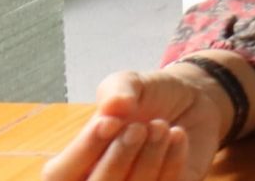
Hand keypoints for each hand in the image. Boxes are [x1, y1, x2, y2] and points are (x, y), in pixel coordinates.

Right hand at [40, 65, 234, 180]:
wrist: (195, 100)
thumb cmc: (149, 95)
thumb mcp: (129, 82)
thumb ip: (116, 90)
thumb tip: (114, 106)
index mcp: (77, 162)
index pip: (60, 174)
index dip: (84, 150)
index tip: (110, 122)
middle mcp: (99, 179)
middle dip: (118, 158)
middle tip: (139, 128)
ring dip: (148, 158)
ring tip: (161, 126)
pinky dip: (172, 162)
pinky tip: (177, 134)